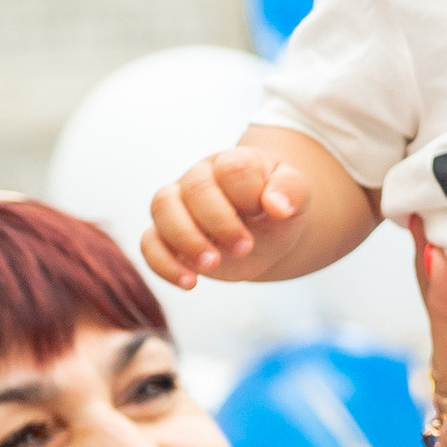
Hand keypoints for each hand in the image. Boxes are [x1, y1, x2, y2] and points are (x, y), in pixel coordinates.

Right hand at [144, 145, 306, 288]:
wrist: (265, 232)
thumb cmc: (278, 210)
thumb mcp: (297, 199)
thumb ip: (291, 191)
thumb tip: (277, 205)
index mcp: (233, 163)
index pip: (231, 168)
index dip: (246, 194)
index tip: (267, 213)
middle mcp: (200, 178)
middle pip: (194, 189)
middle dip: (219, 222)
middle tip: (244, 248)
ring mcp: (179, 205)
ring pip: (163, 209)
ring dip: (186, 239)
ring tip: (211, 265)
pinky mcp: (166, 235)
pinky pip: (149, 243)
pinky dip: (164, 264)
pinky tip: (189, 283)